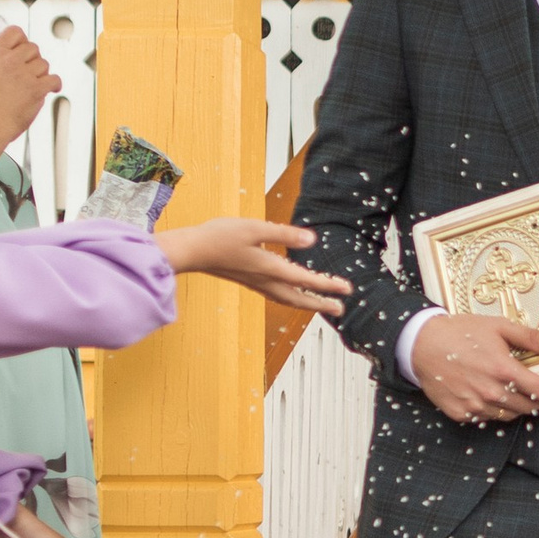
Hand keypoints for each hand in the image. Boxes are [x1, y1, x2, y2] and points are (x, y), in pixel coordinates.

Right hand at [0, 25, 60, 141]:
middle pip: (33, 48)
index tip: (22, 47)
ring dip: (41, 73)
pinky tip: (51, 88)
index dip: (21, 40)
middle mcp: (10, 61)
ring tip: (34, 82)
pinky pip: (54, 79)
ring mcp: (24, 75)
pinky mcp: (36, 90)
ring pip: (44, 64)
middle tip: (29, 69)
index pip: (15, 32)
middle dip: (32, 59)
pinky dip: (54, 84)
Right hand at [159, 218, 354, 312]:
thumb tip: (312, 239)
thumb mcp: (255, 229)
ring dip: (305, 303)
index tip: (347, 290)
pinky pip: (275, 294)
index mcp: (270, 268)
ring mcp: (255, 282)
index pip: (305, 280)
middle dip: (320, 303)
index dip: (327, 285)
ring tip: (320, 304)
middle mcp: (264, 280)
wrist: (191, 251)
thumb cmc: (220, 237)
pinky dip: (290, 297)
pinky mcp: (247, 280)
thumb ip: (284, 233)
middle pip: (298, 298)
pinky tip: (290, 292)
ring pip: (286, 299)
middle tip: (340, 308)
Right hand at [408, 310, 538, 423]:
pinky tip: (491, 394)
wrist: (422, 344)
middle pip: (528, 407)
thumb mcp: (499, 327)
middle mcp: (490, 392)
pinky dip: (494, 409)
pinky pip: (486, 418)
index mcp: (502, 370)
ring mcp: (474, 405)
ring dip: (518, 405)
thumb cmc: (460, 333)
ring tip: (516, 389)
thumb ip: (532, 338)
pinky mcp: (461, 413)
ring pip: (509, 415)